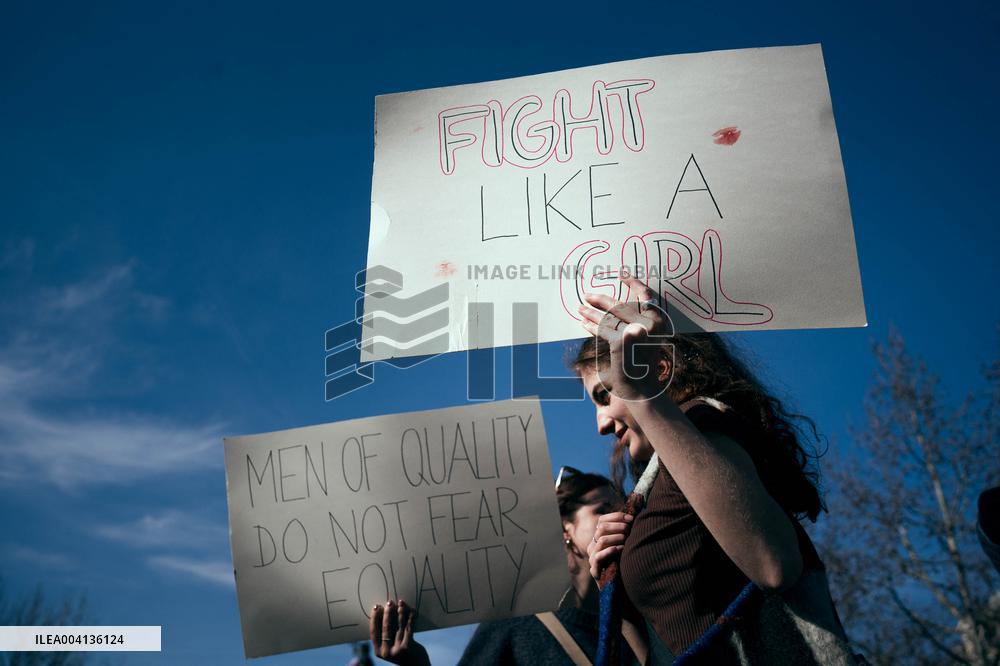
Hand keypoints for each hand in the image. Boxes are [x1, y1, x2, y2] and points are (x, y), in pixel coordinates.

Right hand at [369, 599, 429, 665]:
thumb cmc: (401, 654)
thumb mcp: (389, 648)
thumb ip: (385, 636)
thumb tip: (384, 613)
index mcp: (378, 651)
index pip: (374, 632)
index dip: (374, 618)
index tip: (376, 607)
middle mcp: (386, 652)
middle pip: (386, 627)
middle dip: (387, 613)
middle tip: (389, 602)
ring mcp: (397, 650)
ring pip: (398, 626)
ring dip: (400, 612)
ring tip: (400, 602)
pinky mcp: (408, 646)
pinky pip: (409, 627)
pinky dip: (410, 617)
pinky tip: (411, 610)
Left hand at [577, 275, 670, 400]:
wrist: (642, 387)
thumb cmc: (642, 362)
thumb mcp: (648, 338)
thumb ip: (639, 320)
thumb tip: (617, 304)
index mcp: (659, 319)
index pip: (644, 294)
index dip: (632, 282)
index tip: (621, 273)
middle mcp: (649, 323)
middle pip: (620, 304)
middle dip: (600, 299)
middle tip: (587, 295)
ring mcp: (636, 331)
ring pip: (608, 317)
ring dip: (590, 312)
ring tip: (579, 308)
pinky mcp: (621, 340)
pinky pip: (602, 329)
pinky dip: (591, 325)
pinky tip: (583, 323)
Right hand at [587, 511, 633, 584]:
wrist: (621, 589)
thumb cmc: (624, 564)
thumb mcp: (624, 545)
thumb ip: (625, 532)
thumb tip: (635, 515)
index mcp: (598, 538)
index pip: (602, 520)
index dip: (616, 517)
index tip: (631, 519)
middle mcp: (593, 545)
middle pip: (602, 528)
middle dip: (618, 526)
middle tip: (630, 529)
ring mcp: (592, 557)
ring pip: (601, 540)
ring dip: (617, 537)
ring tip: (627, 539)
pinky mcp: (594, 569)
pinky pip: (599, 556)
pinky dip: (611, 550)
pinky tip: (621, 549)